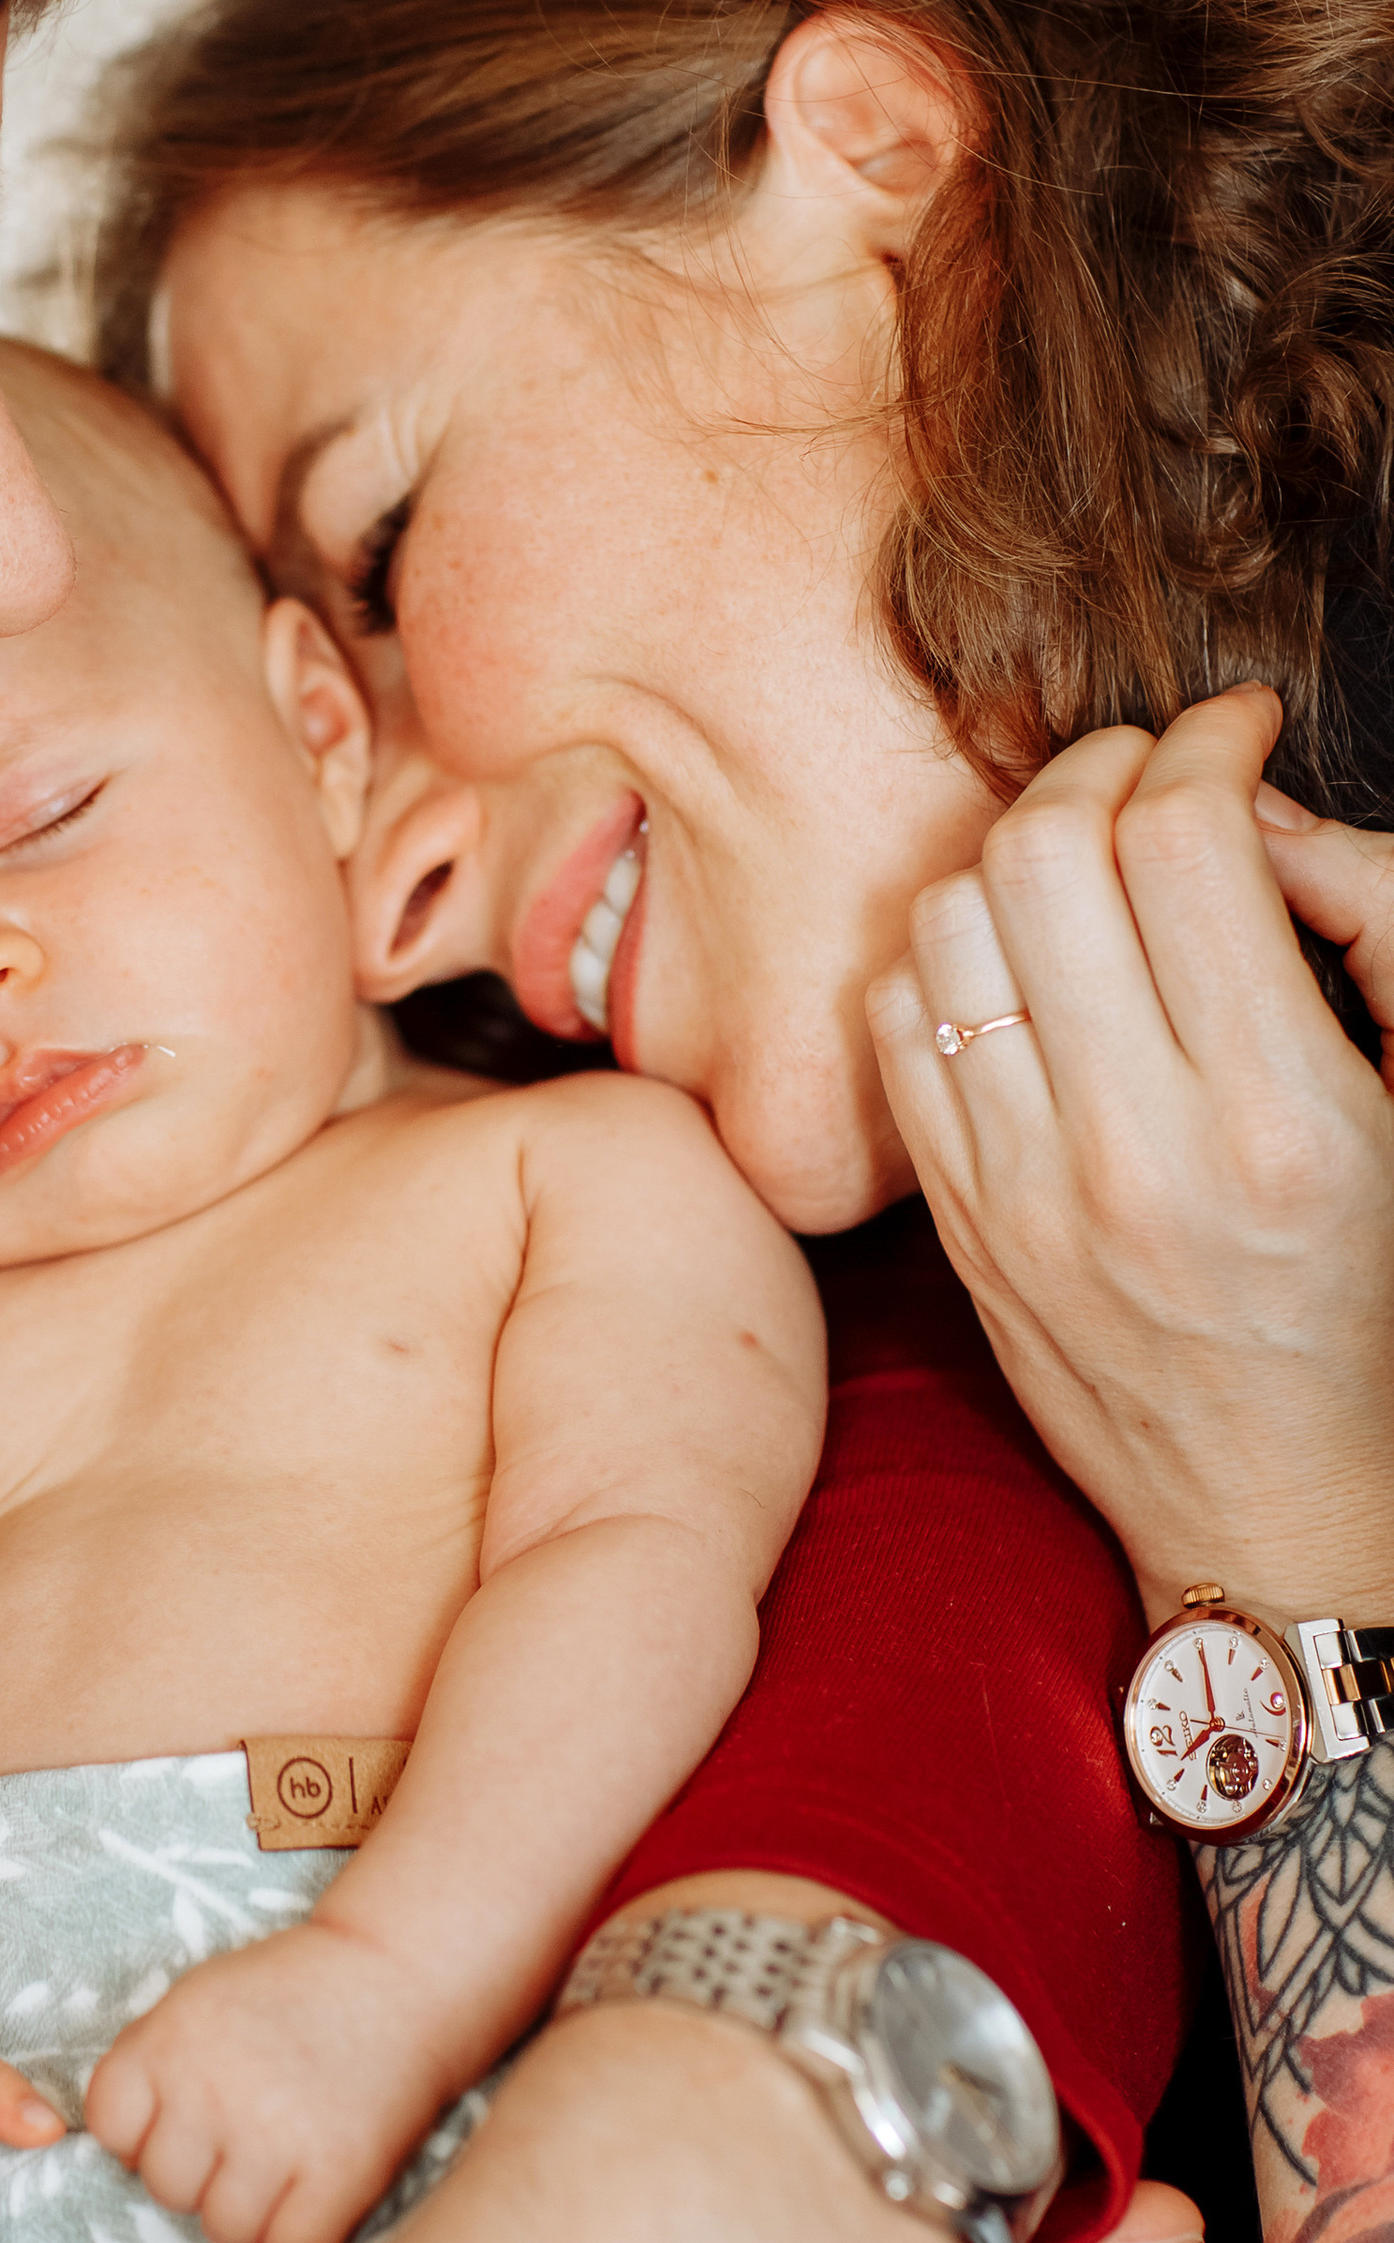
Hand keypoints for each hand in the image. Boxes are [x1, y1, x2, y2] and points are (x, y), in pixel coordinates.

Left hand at [85, 1917, 453, 2242]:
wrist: (397, 1970)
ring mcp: (274, 2136)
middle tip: (251, 2138)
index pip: (111, 2130)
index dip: (146, 2133)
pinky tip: (314, 2211)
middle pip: (167, 2189)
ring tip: (286, 2166)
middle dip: (204, 2174)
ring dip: (253, 2214)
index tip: (187, 2120)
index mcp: (165, 2041)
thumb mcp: (198, 1999)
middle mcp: (209, 2090)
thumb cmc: (291, 1990)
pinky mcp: (338, 2174)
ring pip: (226, 2232)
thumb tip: (114, 2148)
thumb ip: (151, 2064)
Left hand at [867, 687, 1393, 1615]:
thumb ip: (1374, 926)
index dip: (1208, 742)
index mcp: (1280, 1123)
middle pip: (1043, 854)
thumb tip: (1259, 805)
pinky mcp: (958, 1223)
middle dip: (1101, 767)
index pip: (1184, 844)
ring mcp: (1023, 1193)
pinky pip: (898, 1019)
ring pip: (950, 922)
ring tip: (1088, 858)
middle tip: (1156, 774)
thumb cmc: (1383, 1303)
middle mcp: (1134, 1155)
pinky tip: (1020, 958)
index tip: (1238, 729)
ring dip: (1016, 850)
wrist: (1286, 1513)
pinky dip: (949, 951)